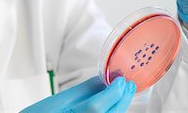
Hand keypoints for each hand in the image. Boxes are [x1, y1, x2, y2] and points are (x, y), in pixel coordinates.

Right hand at [20, 76, 135, 112]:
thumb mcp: (59, 99)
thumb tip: (103, 79)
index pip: (98, 106)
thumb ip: (84, 89)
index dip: (114, 91)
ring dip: (120, 107)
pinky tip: (115, 106)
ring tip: (124, 94)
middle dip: (122, 99)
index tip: (121, 79)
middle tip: (128, 86)